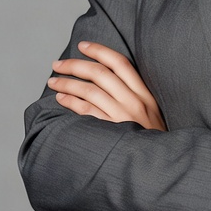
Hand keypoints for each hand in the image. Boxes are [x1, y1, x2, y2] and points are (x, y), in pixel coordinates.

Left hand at [47, 41, 165, 130]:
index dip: (99, 51)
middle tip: (57, 64)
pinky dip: (71, 102)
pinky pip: (86, 112)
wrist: (157, 165)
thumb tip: (105, 80)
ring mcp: (122, 117)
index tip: (82, 45)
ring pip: (89, 91)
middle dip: (75, 65)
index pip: (120, 63)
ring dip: (67, 83)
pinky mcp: (110, 132)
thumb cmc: (151, 140)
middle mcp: (134, 102)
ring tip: (53, 81)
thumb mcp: (151, 113)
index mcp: (145, 95)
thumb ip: (134, 96)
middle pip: (100, 74)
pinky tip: (61, 98)